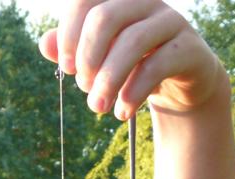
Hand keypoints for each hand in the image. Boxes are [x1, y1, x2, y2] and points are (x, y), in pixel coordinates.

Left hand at [39, 0, 225, 118]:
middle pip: (105, 17)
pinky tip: (122, 112)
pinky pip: (157, 65)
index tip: (66, 68)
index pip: (84, 2)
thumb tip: (45, 44)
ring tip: (98, 108)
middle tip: (83, 87)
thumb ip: (71, 49)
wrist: (179, 83)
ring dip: (108, 81)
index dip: (69, 35)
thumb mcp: (99, 58)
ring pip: (132, 41)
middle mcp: (145, 1)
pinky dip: (133, 93)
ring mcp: (170, 21)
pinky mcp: (189, 48)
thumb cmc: (131, 65)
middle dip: (87, 58)